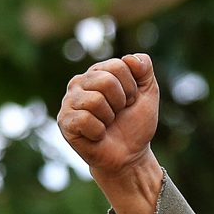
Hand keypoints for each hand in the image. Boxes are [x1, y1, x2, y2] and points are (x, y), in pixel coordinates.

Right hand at [60, 54, 165, 213]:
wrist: (130, 155)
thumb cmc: (135, 124)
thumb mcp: (148, 93)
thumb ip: (144, 69)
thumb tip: (131, 58)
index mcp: (98, 71)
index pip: (119, 65)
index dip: (132, 88)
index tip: (131, 101)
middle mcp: (79, 83)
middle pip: (106, 80)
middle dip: (121, 102)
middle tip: (119, 114)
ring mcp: (69, 102)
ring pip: (95, 100)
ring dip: (110, 118)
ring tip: (107, 124)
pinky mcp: (65, 122)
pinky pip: (85, 119)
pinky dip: (98, 131)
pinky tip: (97, 135)